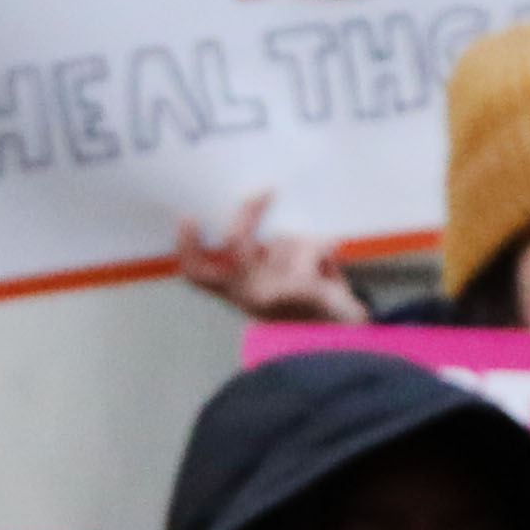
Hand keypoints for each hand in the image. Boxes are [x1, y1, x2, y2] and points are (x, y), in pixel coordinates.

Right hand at [167, 192, 364, 322]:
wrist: (343, 338)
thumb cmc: (309, 303)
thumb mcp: (278, 279)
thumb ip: (262, 255)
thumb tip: (264, 212)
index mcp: (237, 291)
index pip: (198, 272)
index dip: (186, 245)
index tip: (187, 217)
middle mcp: (248, 294)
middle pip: (235, 239)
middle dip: (249, 210)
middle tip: (266, 191)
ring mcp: (272, 292)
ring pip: (285, 238)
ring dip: (307, 241)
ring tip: (319, 262)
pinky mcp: (298, 288)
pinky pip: (311, 245)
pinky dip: (325, 249)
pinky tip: (329, 267)